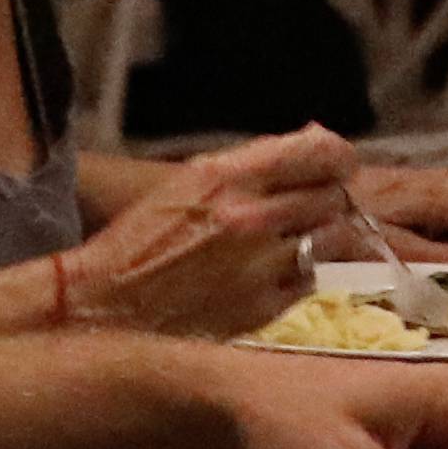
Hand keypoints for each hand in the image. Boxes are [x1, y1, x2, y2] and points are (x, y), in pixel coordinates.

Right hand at [58, 129, 362, 334]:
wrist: (108, 305)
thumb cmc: (143, 237)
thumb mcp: (191, 180)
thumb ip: (255, 161)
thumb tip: (314, 140)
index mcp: (229, 177)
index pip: (318, 153)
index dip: (338, 156)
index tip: (339, 163)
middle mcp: (251, 218)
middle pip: (331, 196)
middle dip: (331, 196)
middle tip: (319, 202)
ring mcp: (261, 267)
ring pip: (331, 239)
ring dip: (324, 233)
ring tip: (303, 236)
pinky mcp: (264, 308)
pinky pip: (313, 279)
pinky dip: (307, 270)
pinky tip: (282, 268)